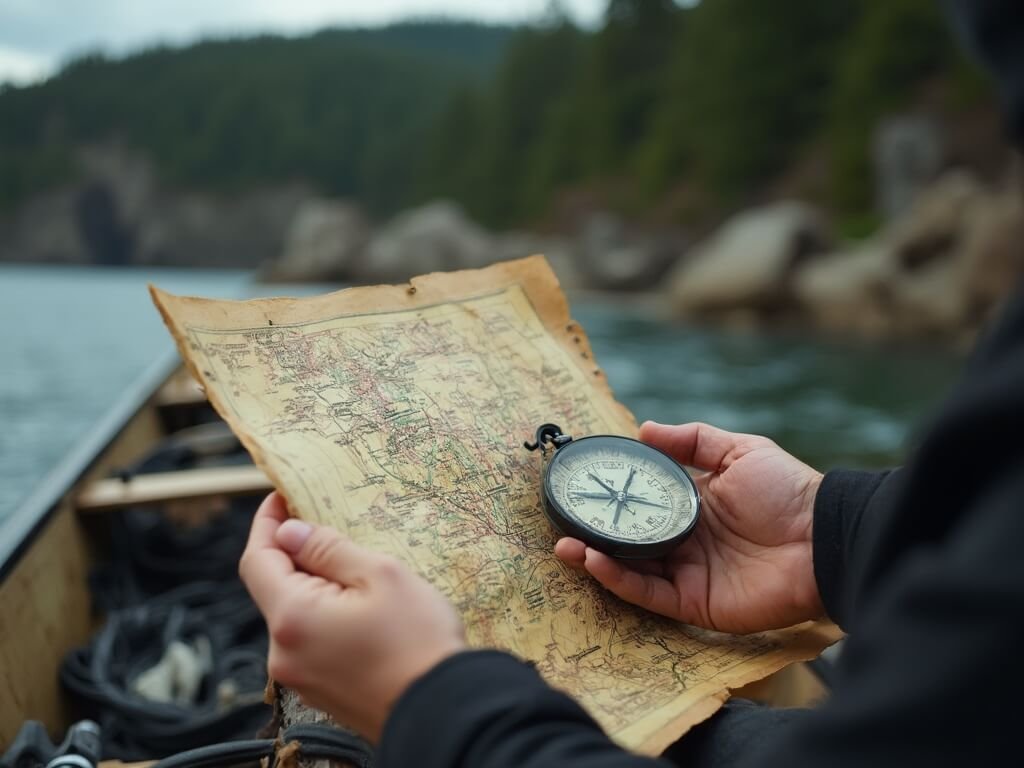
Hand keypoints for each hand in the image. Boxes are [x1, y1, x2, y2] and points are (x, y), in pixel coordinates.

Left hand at [239, 492, 465, 741]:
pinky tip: (364, 609)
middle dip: (298, 554)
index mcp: (292, 618)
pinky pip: (312, 640)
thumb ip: (327, 549)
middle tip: (332, 526)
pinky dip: (327, 615)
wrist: (444, 712)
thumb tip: (289, 531)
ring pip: (296, 615)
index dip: (267, 525)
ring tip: (359, 570)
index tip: (283, 497)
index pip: (257, 560)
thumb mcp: (380, 576)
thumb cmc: (418, 640)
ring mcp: (301, 677)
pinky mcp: (321, 691)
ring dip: (317, 586)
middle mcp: (284, 652)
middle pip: (276, 588)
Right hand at [555, 421, 824, 633]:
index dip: (612, 500)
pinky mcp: (694, 603)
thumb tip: (644, 427)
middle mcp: (685, 542)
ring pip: (630, 570)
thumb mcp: (739, 451)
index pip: (642, 505)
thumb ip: (693, 441)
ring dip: (595, 559)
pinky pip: (648, 594)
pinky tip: (595, 561)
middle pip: (628, 542)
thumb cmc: (788, 491)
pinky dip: (618, 580)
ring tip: (565, 544)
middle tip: (561, 522)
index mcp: (693, 507)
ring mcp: (687, 574)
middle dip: (592, 534)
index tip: (581, 488)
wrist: (824, 537)